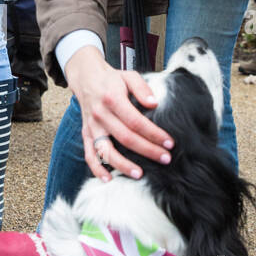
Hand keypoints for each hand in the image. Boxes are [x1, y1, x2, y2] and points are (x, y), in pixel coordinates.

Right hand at [65, 45, 173, 181]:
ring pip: (106, 150)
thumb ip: (142, 88)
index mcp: (112, 99)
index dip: (153, 134)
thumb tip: (154, 103)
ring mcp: (92, 127)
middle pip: (125, 138)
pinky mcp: (86, 134)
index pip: (136, 121)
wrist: (86, 79)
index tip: (169, 143)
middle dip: (147, 150)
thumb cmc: (112, 80)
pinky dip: (97, 169)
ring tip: (139, 174)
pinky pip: (89, 155)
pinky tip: (109, 178)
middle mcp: (100, 115)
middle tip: (165, 159)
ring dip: (122, 165)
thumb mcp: (129, 76)